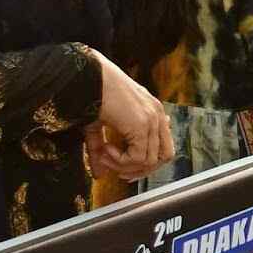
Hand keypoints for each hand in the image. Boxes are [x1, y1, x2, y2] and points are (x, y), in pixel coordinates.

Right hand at [86, 52, 173, 179]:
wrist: (87, 77)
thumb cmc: (92, 95)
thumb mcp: (98, 126)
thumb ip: (101, 150)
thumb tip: (99, 176)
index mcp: (153, 112)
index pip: (164, 146)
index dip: (147, 164)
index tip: (126, 171)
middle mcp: (157, 115)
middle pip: (165, 157)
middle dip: (141, 170)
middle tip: (119, 173)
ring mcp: (152, 119)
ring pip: (150, 161)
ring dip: (125, 166)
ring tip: (104, 155)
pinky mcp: (142, 124)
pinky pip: (138, 158)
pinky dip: (120, 161)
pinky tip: (105, 150)